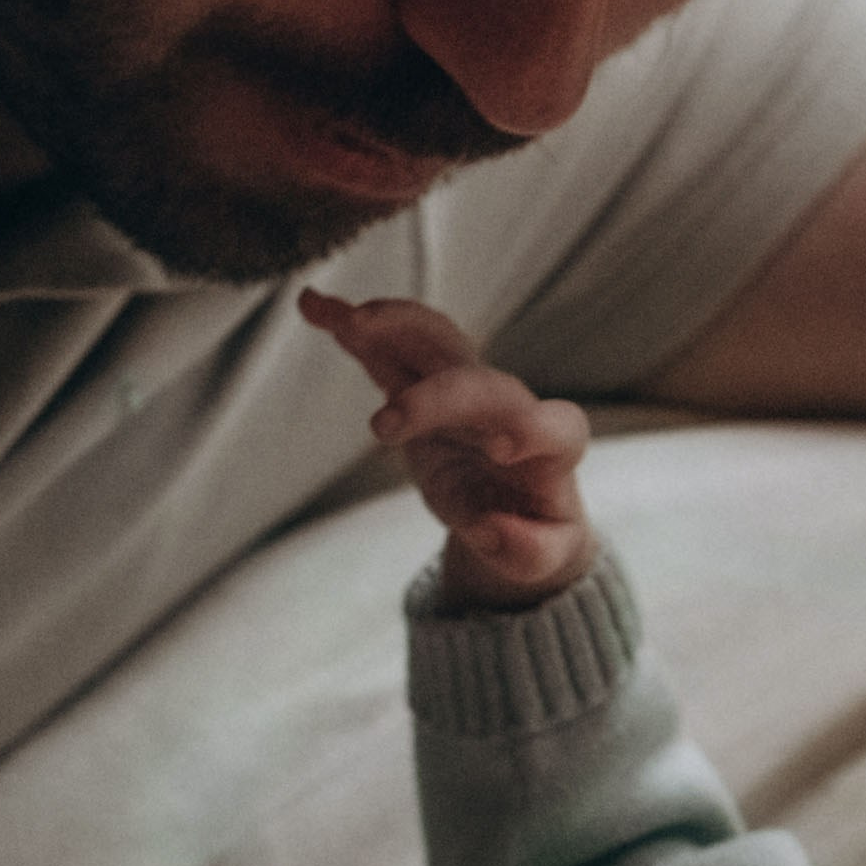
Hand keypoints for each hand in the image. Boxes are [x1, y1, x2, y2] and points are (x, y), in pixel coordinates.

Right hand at [306, 289, 595, 608]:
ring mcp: (464, 387)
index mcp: (550, 448)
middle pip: (477, 382)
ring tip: (347, 320)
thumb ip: (529, 552)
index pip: (552, 428)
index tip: (501, 447)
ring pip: (434, 340)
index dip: (532, 428)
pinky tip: (313, 306)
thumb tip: (491, 533)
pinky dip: (354, 327)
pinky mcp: (423, 384)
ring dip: (394, 325)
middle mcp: (509, 404)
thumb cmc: (536, 531)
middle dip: (433, 397)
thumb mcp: (543, 558)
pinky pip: (390, 348)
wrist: (518, 504)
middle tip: (383, 427)